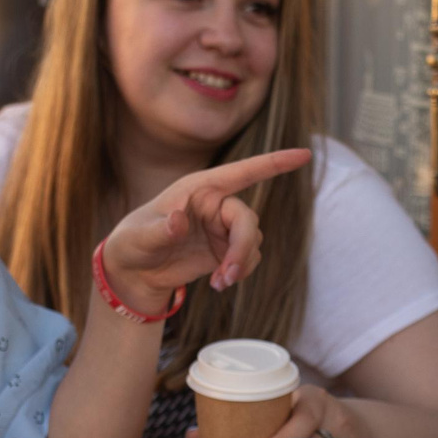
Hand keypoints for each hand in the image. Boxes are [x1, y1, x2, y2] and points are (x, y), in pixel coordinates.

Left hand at [99, 148, 313, 312]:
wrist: (134, 271)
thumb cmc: (132, 243)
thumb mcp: (139, 236)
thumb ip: (160, 229)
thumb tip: (179, 221)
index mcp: (200, 188)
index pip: (243, 172)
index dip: (275, 163)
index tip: (305, 154)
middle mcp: (216, 204)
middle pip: (247, 220)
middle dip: (242, 248)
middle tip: (228, 275)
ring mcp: (222, 227)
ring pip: (252, 241)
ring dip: (241, 264)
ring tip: (219, 283)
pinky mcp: (225, 249)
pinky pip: (248, 257)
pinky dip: (239, 272)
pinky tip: (219, 283)